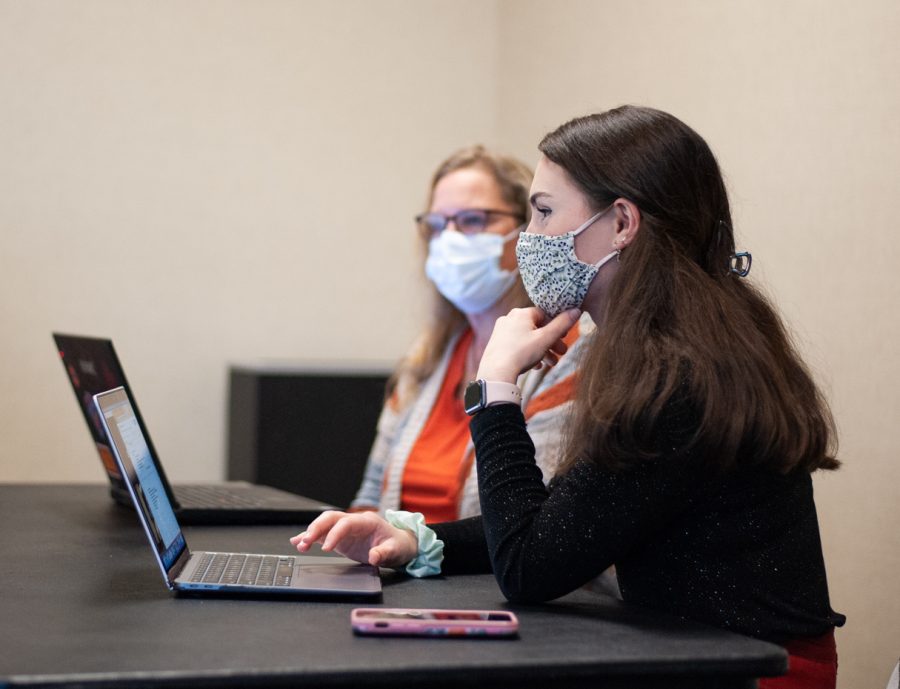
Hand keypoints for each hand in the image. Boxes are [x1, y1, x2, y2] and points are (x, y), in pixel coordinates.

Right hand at [289, 510, 417, 568]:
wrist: (398, 544)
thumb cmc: (397, 545)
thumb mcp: (395, 551)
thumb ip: (384, 553)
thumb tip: (373, 557)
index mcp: (367, 522)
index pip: (346, 523)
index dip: (334, 534)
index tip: (326, 548)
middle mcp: (353, 522)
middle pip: (331, 518)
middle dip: (316, 528)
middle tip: (305, 542)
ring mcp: (346, 529)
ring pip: (324, 524)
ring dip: (311, 532)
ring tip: (299, 544)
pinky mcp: (340, 538)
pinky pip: (323, 534)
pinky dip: (310, 537)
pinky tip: (298, 542)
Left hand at [477, 307, 580, 382]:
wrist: (496, 373)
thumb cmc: (521, 353)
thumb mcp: (546, 338)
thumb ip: (562, 324)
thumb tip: (576, 310)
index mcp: (521, 313)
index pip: (544, 314)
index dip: (556, 326)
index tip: (564, 338)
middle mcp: (509, 319)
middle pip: (536, 328)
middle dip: (551, 342)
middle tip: (561, 353)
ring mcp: (500, 332)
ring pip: (527, 339)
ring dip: (542, 350)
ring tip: (550, 364)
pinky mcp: (496, 344)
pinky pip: (517, 346)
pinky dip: (528, 354)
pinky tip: (535, 366)